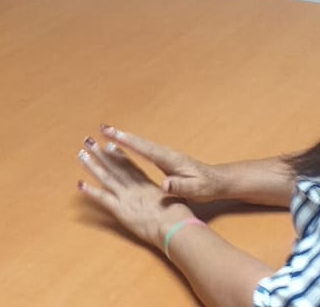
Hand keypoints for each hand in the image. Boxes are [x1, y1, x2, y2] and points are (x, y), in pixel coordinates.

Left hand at [77, 136, 195, 247]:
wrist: (175, 225)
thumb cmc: (179, 215)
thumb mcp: (174, 199)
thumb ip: (167, 193)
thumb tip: (168, 190)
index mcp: (146, 184)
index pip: (129, 166)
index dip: (118, 155)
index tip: (110, 145)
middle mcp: (134, 187)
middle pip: (115, 167)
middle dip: (101, 153)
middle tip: (90, 141)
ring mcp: (126, 197)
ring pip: (106, 178)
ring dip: (93, 165)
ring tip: (82, 154)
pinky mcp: (120, 210)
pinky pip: (102, 199)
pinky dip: (91, 191)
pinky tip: (80, 184)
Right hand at [101, 125, 226, 201]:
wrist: (217, 181)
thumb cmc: (206, 186)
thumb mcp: (195, 189)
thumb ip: (180, 186)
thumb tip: (165, 184)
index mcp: (170, 160)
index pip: (146, 149)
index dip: (129, 142)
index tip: (114, 135)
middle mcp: (165, 153)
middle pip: (140, 142)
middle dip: (121, 135)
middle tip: (103, 128)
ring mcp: (164, 154)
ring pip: (140, 144)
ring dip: (123, 138)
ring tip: (106, 133)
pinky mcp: (163, 158)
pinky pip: (142, 150)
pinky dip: (130, 145)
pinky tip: (120, 145)